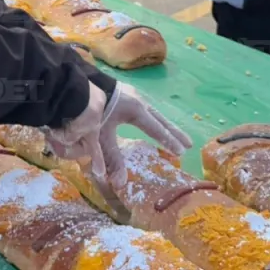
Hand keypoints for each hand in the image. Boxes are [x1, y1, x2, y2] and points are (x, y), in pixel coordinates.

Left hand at [47, 82, 191, 189]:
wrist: (80, 85)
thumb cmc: (93, 109)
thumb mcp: (101, 136)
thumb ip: (111, 159)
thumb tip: (120, 185)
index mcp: (137, 111)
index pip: (156, 130)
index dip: (168, 142)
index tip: (181, 152)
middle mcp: (139, 102)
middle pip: (161, 120)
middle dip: (174, 133)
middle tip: (189, 144)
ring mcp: (133, 95)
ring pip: (155, 113)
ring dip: (166, 125)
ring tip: (176, 134)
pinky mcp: (126, 93)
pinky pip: (147, 109)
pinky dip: (155, 118)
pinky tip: (153, 120)